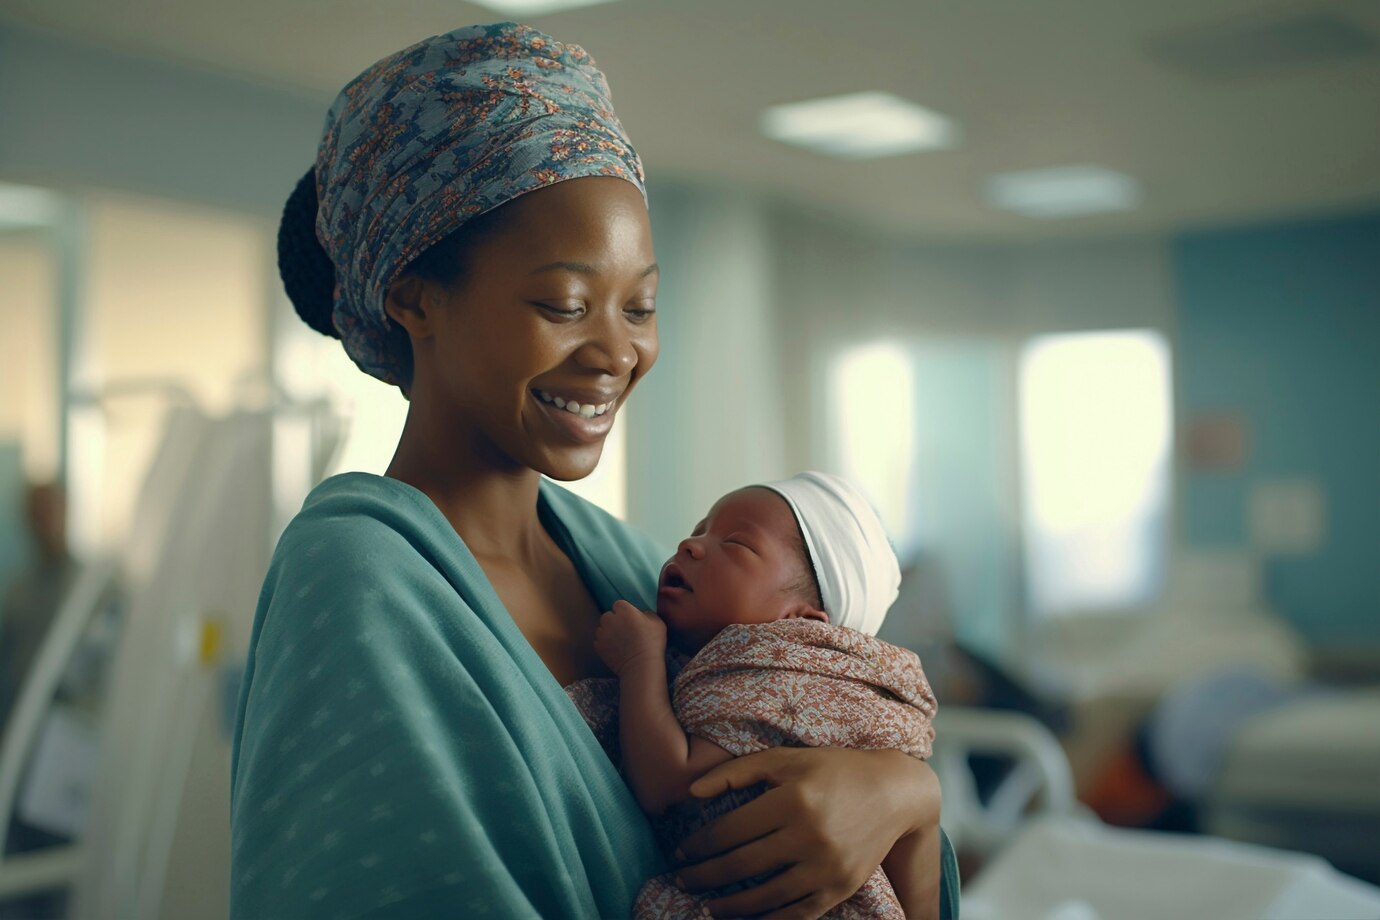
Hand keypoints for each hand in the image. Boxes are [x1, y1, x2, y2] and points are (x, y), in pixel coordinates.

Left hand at [593, 600, 665, 674]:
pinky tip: (615, 650)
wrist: (641, 665)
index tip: (631, 621)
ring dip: (608, 633)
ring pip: (602, 628)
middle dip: (614, 621)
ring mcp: (602, 632)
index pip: (619, 605)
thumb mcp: (657, 622)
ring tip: (620, 642)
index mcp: (624, 609)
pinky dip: (605, 644)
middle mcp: (610, 618)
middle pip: (608, 616)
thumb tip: (641, 615)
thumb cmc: (652, 642)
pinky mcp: (598, 646)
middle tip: (625, 632)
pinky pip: (599, 641)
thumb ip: (647, 613)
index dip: (625, 612)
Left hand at [673, 747, 936, 919]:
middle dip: (703, 876)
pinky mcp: (841, 888)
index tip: (680, 852)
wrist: (893, 793)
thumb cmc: (832, 770)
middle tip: (682, 880)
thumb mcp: (785, 759)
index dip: (698, 845)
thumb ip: (737, 772)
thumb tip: (691, 793)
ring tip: (707, 905)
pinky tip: (747, 918)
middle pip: (741, 865)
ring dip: (729, 905)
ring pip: (765, 896)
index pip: (730, 831)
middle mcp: (809, 835)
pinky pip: (796, 913)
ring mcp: (826, 867)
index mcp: (792, 799)